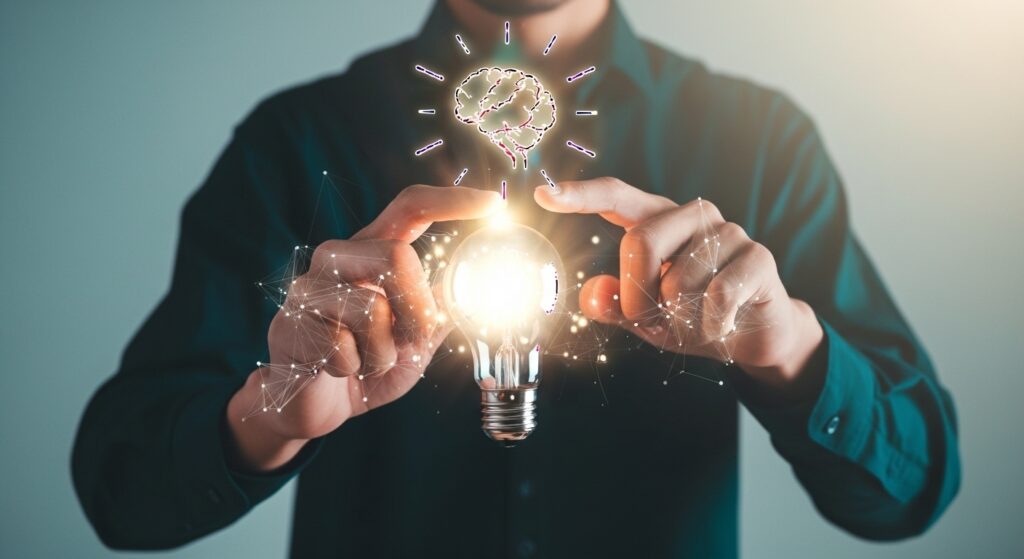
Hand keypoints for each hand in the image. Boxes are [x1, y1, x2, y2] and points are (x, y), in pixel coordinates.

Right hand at [227, 185, 501, 470]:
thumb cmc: (364, 368)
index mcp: (371, 252)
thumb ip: (438, 314)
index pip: (410, 209)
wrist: (312, 406)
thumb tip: (475, 291)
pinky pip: (344, 346)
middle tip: (415, 341)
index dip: (450, 202)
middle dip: (419, 310)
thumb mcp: (413, 342)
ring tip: (368, 363)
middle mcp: (338, 258)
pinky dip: (356, 369)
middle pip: (397, 257)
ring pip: (373, 310)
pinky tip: (341, 371)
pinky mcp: (292, 322)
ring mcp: (310, 287)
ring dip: (384, 353)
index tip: (492, 203)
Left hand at [534, 177, 823, 391]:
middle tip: (648, 319)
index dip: (581, 195)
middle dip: (635, 293)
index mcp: (659, 221)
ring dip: (678, 314)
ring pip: (679, 275)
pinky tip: (719, 327)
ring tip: (694, 321)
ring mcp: (728, 233)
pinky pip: (718, 294)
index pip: (617, 196)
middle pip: (641, 240)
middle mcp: (693, 216)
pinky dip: (710, 323)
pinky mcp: (758, 257)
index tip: (544, 194)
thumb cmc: (692, 317)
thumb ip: (615, 305)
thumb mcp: (645, 318)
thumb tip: (590, 295)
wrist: (753, 338)